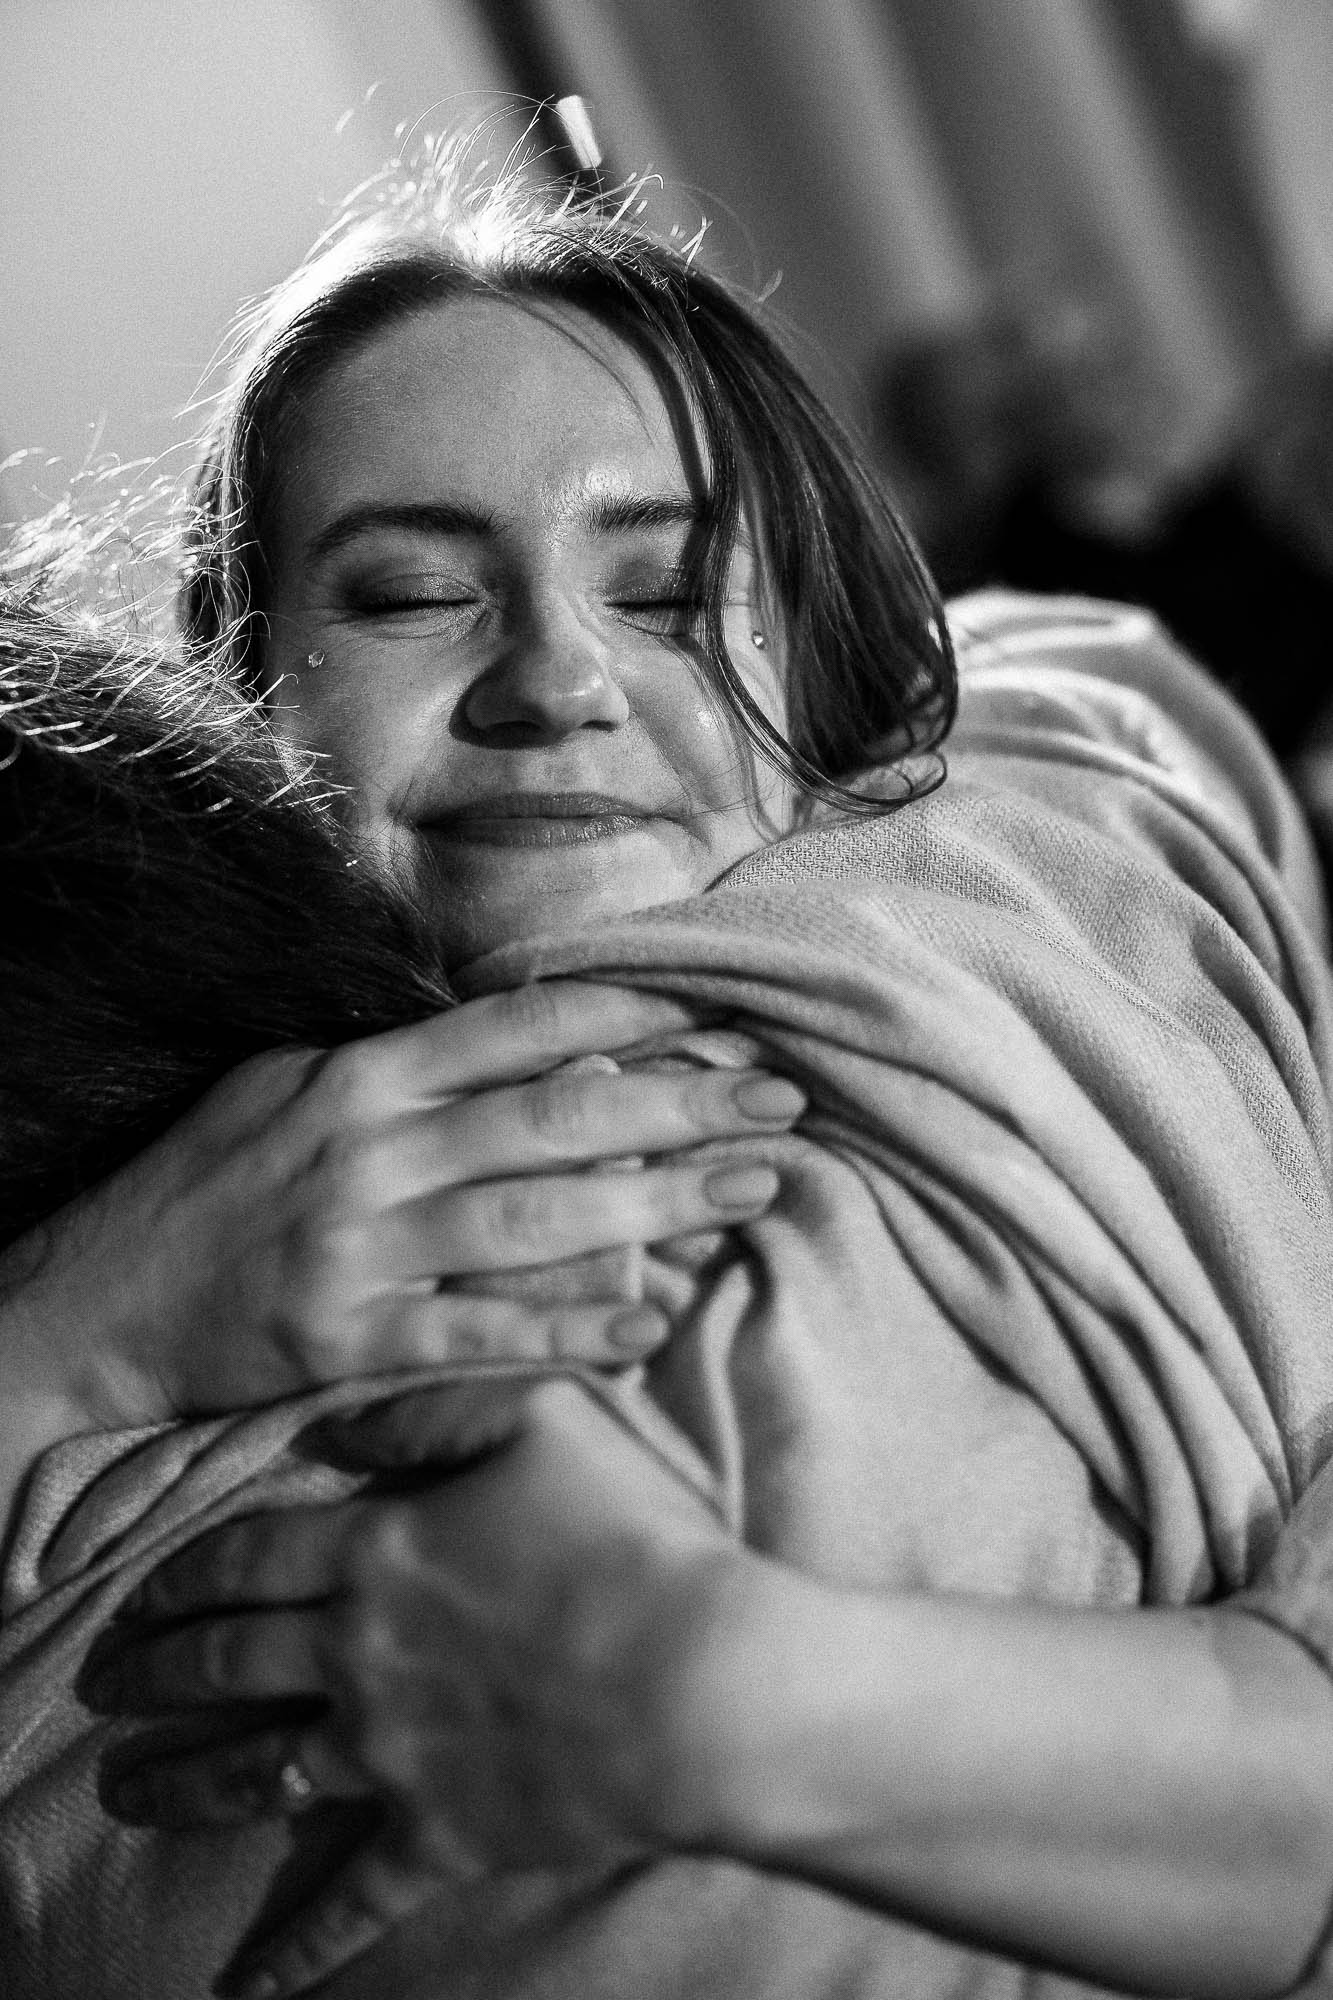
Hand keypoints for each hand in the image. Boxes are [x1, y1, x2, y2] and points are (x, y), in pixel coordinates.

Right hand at [0, 980, 801, 1434]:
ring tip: (755, 1189)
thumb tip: (532, 1042)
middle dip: (683, 1103)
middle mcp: (370, 1147)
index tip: (717, 1015)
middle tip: (781, 1097)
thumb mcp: (290, 1088)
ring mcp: (361, 1246)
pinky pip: (480, 1334)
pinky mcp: (349, 1340)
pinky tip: (647, 1326)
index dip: (629, 1019)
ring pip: (537, 1217)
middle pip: (556, 1116)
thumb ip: (404, 1066)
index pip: (518, 1030)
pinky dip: (568, 1331)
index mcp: (362, 1077)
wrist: (97, 1301)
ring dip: (660, 1203)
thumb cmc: (207, 1186)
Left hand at [86, 1377, 753, 1993]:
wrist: (702, 1683)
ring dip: (178, 1782)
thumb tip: (337, 1424)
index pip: (247, 1557)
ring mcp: (390, 1755)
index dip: (185, 1569)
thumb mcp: (539, 1417)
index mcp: (375, 1551)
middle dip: (153, 1669)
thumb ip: (427, 1410)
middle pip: (225, 1661)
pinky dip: (295, 1949)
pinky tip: (243, 1988)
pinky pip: (350, 1903)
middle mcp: (357, 1655)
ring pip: (253, 1771)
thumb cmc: (633, 1534)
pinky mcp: (440, 1835)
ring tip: (121, 1792)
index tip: (138, 1589)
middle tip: (103, 1680)